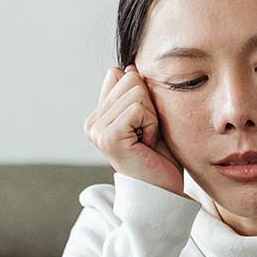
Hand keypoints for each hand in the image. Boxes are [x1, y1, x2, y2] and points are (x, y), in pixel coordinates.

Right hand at [84, 67, 183, 195]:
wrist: (164, 190)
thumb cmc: (159, 156)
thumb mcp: (148, 117)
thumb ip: (135, 93)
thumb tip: (128, 66)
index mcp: (98, 115)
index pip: (120, 74)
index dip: (142, 95)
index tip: (144, 123)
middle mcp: (92, 122)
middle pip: (130, 78)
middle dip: (149, 105)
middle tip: (147, 134)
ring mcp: (97, 130)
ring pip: (136, 91)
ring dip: (152, 116)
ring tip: (147, 139)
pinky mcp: (108, 137)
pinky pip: (138, 108)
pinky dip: (151, 124)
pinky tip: (147, 144)